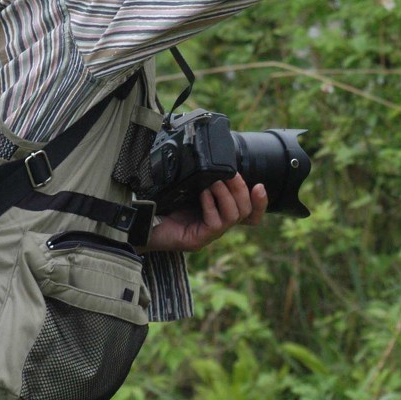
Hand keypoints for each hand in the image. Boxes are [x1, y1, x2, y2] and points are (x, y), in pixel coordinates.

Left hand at [143, 174, 267, 251]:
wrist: (139, 222)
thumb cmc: (163, 204)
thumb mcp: (190, 186)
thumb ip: (206, 178)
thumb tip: (219, 158)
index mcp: (219, 213)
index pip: (250, 214)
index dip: (261, 202)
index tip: (260, 185)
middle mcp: (217, 226)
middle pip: (246, 212)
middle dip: (242, 189)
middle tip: (230, 174)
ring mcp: (209, 235)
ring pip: (234, 216)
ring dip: (226, 195)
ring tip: (214, 183)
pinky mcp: (198, 240)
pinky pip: (216, 223)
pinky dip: (211, 204)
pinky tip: (202, 194)